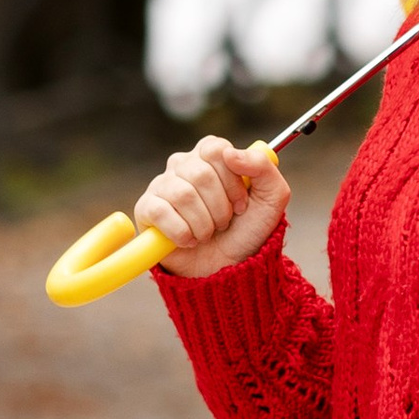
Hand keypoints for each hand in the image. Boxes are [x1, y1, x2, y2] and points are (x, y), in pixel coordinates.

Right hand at [133, 136, 290, 277]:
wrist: (228, 268)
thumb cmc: (247, 231)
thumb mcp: (272, 198)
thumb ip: (263, 167)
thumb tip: (231, 153)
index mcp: (211, 156)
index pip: (216, 150)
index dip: (232, 181)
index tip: (241, 205)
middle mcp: (184, 165)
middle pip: (200, 174)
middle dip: (220, 208)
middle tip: (224, 223)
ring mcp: (162, 186)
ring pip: (182, 195)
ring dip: (203, 224)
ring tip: (207, 233)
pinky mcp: (146, 209)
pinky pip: (160, 212)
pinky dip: (181, 233)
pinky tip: (189, 240)